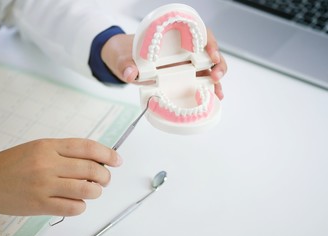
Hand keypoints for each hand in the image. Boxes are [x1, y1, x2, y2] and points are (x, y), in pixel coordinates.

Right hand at [0, 138, 121, 216]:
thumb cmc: (11, 164)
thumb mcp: (38, 147)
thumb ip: (65, 151)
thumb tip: (93, 158)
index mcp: (49, 146)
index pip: (87, 147)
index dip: (107, 153)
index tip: (117, 159)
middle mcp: (48, 164)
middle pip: (91, 168)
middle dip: (105, 175)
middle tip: (106, 178)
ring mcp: (45, 185)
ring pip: (86, 189)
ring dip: (96, 191)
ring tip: (94, 190)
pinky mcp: (41, 205)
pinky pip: (73, 207)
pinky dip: (82, 206)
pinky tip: (78, 202)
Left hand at [101, 29, 226, 98]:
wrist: (121, 59)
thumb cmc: (125, 53)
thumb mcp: (122, 56)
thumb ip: (125, 64)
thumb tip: (131, 73)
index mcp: (171, 38)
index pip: (198, 33)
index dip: (208, 41)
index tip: (211, 53)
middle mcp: (181, 49)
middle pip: (208, 51)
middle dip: (218, 63)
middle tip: (215, 76)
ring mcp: (184, 63)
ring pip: (208, 67)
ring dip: (216, 79)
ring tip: (218, 93)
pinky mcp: (182, 76)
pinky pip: (199, 80)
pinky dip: (209, 88)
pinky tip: (214, 97)